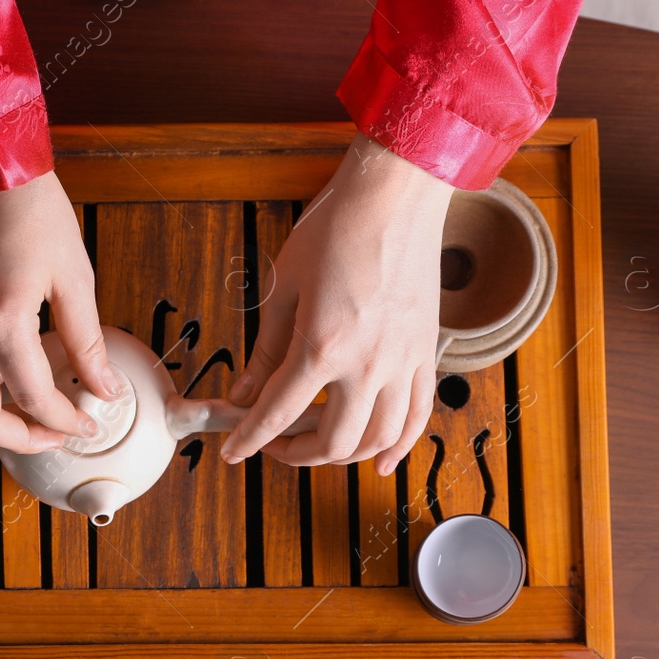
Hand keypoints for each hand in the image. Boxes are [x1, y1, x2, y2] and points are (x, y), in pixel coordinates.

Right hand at [0, 170, 118, 453]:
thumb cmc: (32, 211)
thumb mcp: (74, 277)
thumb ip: (87, 341)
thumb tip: (102, 386)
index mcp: (2, 318)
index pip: (33, 396)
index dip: (64, 420)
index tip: (86, 423)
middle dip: (21, 438)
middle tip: (54, 435)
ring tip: (21, 421)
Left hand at [220, 134, 453, 474]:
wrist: (394, 198)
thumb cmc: (335, 231)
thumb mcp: (282, 289)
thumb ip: (265, 350)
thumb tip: (246, 392)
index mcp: (322, 347)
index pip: (277, 414)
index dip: (249, 440)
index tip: (233, 453)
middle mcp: (367, 365)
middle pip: (333, 442)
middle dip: (295, 454)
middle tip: (274, 445)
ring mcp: (402, 363)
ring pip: (377, 440)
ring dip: (343, 456)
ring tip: (317, 447)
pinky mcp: (425, 354)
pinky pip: (418, 416)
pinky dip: (399, 446)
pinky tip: (382, 461)